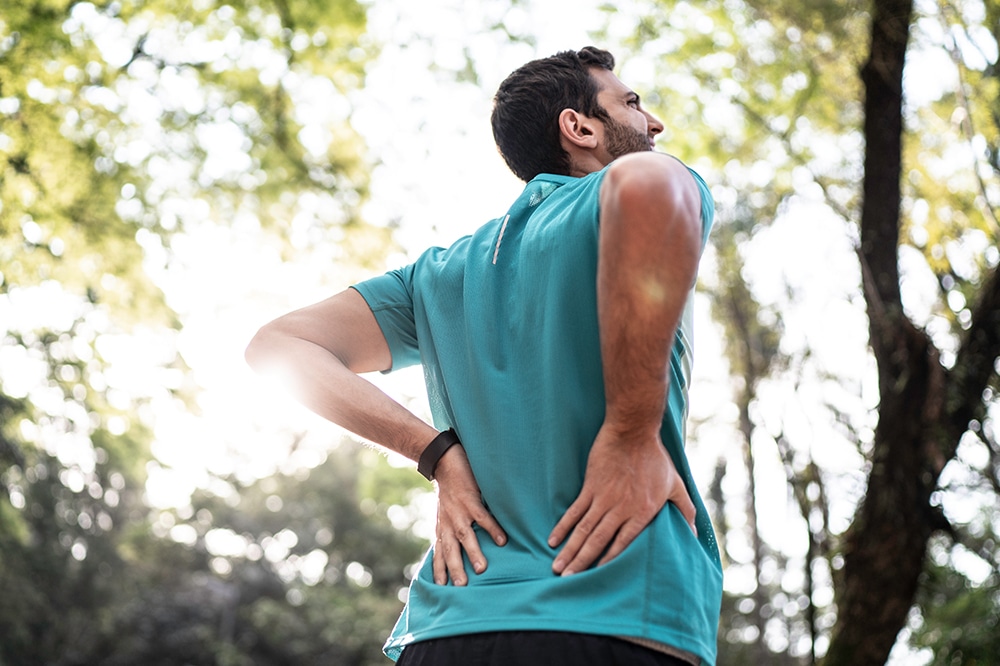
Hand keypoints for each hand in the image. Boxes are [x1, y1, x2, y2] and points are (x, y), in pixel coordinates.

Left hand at [431, 444, 505, 584]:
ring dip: (473, 553)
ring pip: (465, 536)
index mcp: (443, 527)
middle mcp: (449, 523)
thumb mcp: (445, 513)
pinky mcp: (470, 500)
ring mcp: (459, 512)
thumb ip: (451, 529)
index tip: (441, 588)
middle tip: (462, 587)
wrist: (444, 462)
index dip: (439, 569)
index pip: (439, 553)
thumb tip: (460, 548)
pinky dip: (492, 529)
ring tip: (482, 569)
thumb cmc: (449, 490)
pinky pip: (482, 518)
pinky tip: (502, 541)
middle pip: (451, 550)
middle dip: (455, 568)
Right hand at [548, 423, 695, 575]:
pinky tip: (553, 540)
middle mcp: (620, 509)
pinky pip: (574, 511)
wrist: (633, 432)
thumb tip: (694, 534)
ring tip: (558, 567)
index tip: (597, 577)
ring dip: (570, 550)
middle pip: (598, 541)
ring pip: (583, 530)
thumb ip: (685, 510)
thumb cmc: (656, 458)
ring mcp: (602, 498)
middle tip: (568, 580)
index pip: (623, 544)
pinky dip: (563, 526)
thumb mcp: (676, 484)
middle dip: (582, 562)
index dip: (609, 561)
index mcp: (641, 512)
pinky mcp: (590, 487)